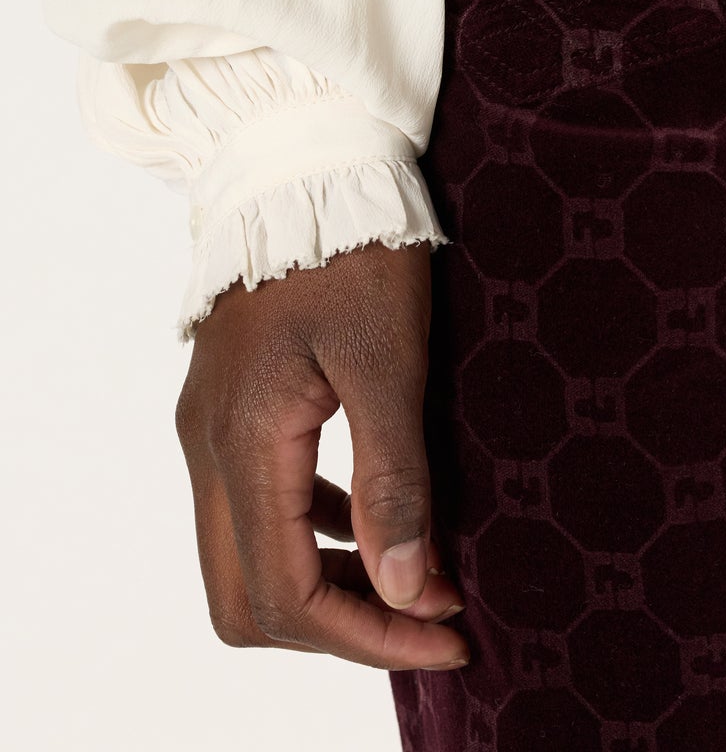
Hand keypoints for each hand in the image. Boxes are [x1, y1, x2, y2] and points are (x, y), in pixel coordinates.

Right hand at [174, 240, 469, 669]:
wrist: (309, 158)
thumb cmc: (354, 245)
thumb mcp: (390, 361)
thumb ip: (394, 479)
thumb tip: (408, 590)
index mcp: (244, 440)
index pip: (284, 595)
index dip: (368, 634)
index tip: (449, 630)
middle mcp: (208, 446)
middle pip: (248, 599)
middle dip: (342, 627)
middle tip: (434, 616)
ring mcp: (209, 426)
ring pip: (245, 558)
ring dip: (327, 584)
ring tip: (419, 577)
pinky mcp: (227, 406)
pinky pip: (254, 505)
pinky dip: (309, 535)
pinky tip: (371, 519)